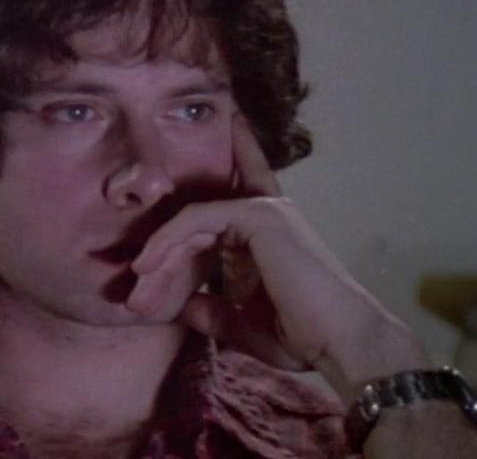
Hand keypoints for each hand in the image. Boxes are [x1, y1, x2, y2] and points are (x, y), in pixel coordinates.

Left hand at [125, 114, 430, 402]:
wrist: (340, 342)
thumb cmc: (304, 336)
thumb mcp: (244, 323)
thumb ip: (213, 311)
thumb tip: (184, 308)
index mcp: (269, 232)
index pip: (237, 190)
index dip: (229, 158)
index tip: (212, 134)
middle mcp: (269, 212)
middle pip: (199, 216)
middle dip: (163, 247)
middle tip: (136, 283)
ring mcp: (266, 209)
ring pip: (192, 217)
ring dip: (160, 249)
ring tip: (138, 279)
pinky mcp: (259, 214)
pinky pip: (197, 219)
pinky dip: (169, 241)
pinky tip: (149, 264)